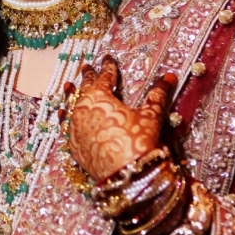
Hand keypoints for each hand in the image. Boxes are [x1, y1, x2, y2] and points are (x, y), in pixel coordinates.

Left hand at [62, 55, 177, 181]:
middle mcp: (82, 108)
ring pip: (72, 105)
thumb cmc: (137, 142)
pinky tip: (64, 113)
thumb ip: (157, 95)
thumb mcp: (150, 116)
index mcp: (99, 96)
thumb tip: (169, 77)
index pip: (105, 76)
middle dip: (88, 76)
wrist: (125, 176)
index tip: (108, 58)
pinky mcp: (74, 145)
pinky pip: (66, 125)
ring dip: (73, 94)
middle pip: (85, 88)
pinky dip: (66, 116)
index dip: (109, 67)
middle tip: (87, 66)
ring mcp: (75, 127)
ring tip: (69, 85)